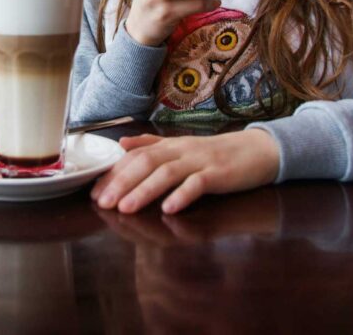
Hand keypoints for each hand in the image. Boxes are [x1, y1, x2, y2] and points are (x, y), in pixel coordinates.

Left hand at [91, 129, 279, 213]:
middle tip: (103, 202)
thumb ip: (152, 144)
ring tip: (126, 208)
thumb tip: (122, 143)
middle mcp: (182, 150)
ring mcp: (201, 161)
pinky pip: (199, 184)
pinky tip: (169, 208)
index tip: (94, 190)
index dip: (114, 172)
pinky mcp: (219, 174)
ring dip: (145, 191)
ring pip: (168, 173)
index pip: (136, 156)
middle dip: (122, 182)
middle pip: (147, 163)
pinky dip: (183, 195)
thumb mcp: (182, 146)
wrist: (258, 150)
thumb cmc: (217, 153)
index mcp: (170, 145)